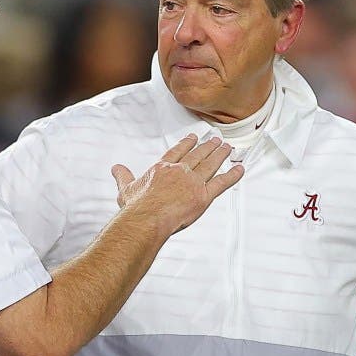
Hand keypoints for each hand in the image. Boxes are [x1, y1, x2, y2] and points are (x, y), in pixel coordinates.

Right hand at [111, 134, 242, 235]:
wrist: (147, 218)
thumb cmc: (137, 207)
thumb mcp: (126, 188)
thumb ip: (123, 176)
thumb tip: (116, 168)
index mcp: (163, 168)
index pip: (178, 151)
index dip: (187, 143)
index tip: (194, 137)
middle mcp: (180, 171)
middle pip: (197, 155)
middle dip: (208, 146)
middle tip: (216, 140)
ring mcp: (193, 182)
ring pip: (210, 164)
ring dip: (220, 155)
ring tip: (227, 148)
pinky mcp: (203, 196)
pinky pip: (222, 182)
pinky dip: (232, 175)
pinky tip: (239, 168)